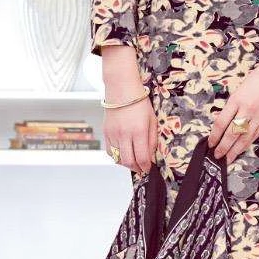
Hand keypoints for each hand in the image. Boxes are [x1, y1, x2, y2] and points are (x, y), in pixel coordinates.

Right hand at [101, 43, 158, 172]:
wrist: (121, 88)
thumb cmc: (139, 102)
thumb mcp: (152, 120)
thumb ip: (152, 139)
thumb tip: (150, 156)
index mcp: (139, 131)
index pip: (142, 158)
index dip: (146, 167)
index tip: (149, 168)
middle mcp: (124, 134)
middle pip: (129, 162)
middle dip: (136, 169)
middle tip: (141, 169)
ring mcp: (113, 134)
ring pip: (118, 159)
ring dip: (126, 164)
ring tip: (133, 162)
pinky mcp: (106, 132)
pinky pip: (110, 151)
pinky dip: (117, 156)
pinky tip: (123, 153)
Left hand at [207, 21, 258, 163]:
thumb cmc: (258, 78)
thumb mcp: (239, 89)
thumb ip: (232, 106)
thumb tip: (224, 123)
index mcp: (236, 99)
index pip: (221, 123)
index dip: (214, 135)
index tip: (210, 143)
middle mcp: (247, 109)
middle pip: (232, 134)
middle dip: (223, 147)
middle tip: (216, 156)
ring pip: (244, 138)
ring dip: (234, 151)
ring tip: (227, 159)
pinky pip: (255, 135)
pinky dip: (247, 144)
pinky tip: (241, 149)